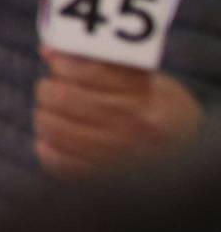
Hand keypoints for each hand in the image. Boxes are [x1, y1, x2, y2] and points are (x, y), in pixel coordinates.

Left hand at [34, 52, 199, 175]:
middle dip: (49, 88)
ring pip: (52, 127)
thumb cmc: (157, 108)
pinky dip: (47, 146)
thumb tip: (49, 50)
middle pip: (63, 97)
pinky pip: (55, 160)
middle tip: (52, 88)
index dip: (62, 62)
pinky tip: (56, 139)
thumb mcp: (144, 79)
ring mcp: (117, 159)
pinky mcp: (100, 181)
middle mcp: (134, 131)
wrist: (186, 154)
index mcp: (146, 99)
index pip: (88, 72)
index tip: (55, 60)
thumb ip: (98, 62)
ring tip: (54, 113)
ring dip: (45, 115)